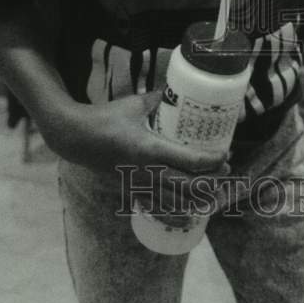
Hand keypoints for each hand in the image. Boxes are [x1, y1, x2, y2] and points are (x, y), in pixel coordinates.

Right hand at [50, 90, 229, 210]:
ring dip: (197, 200)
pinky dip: (175, 213)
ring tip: (213, 192)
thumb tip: (177, 89)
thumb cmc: (106, 119)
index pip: (189, 161)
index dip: (211, 161)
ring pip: (175, 202)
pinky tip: (188, 213)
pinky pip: (157, 209)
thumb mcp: (135, 104)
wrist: (77, 139)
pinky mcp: (131, 191)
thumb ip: (158, 98)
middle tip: (225, 170)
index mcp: (150, 149)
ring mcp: (139, 184)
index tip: (226, 155)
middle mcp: (147, 171)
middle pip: (187, 186)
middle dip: (210, 181)